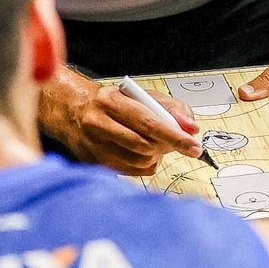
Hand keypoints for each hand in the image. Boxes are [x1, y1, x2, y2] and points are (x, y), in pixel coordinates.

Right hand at [66, 83, 201, 175]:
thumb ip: (171, 109)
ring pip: (139, 162)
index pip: (149, 122)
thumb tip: (191, 128)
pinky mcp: (93, 163)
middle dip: (167, 146)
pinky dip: (145, 165)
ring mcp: (94, 146)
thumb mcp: (142, 95)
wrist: (74, 111)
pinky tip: (143, 154)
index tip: (195, 146)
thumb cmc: (113, 102)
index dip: (175, 136)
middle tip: (178, 143)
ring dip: (156, 156)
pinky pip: (130, 172)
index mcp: (111, 101)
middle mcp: (99, 123)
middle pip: (144, 145)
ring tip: (156, 144)